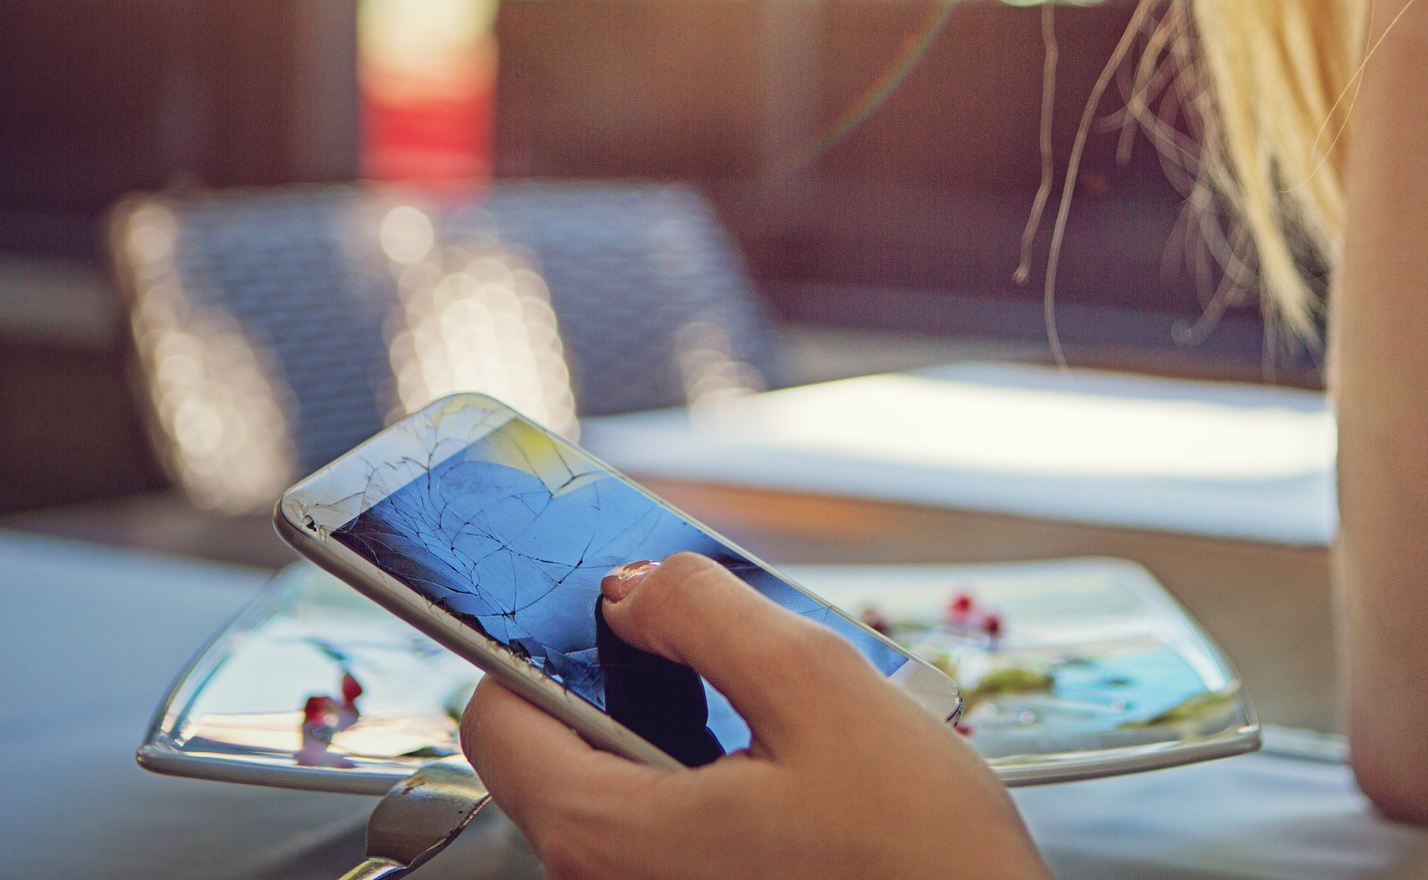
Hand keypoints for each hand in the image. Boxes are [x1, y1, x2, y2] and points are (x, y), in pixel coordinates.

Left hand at [458, 553, 1046, 879]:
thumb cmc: (919, 856)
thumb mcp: (818, 688)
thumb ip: (707, 614)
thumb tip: (635, 588)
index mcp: (610, 834)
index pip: (496, 713)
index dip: (539, 637)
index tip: (603, 599)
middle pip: (571, 739)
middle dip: (646, 672)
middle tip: (734, 647)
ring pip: (634, 774)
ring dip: (699, 719)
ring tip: (793, 713)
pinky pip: (677, 819)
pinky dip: (724, 770)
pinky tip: (805, 763)